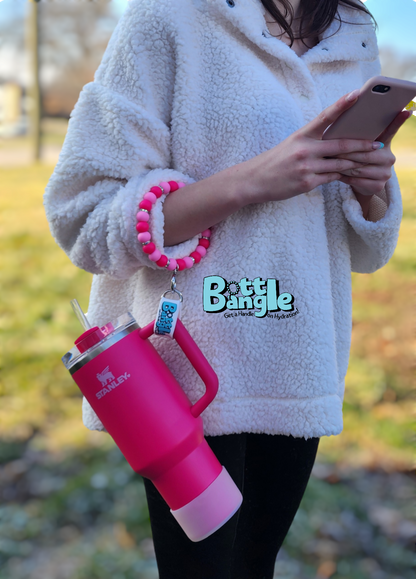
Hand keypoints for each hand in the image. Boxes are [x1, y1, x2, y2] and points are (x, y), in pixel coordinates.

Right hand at [242, 89, 383, 204]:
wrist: (255, 180)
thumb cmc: (276, 161)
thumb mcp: (292, 145)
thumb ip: (313, 141)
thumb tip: (336, 141)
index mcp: (301, 135)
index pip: (325, 116)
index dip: (342, 105)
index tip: (357, 94)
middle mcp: (305, 149)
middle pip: (340, 145)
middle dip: (362, 145)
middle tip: (378, 144)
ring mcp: (306, 167)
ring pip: (339, 165)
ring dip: (355, 164)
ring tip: (369, 162)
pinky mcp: (307, 182)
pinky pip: (331, 178)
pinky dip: (341, 176)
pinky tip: (350, 175)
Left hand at [331, 109, 411, 195]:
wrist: (362, 184)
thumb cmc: (358, 159)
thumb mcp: (361, 146)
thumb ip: (361, 135)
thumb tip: (350, 111)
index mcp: (386, 144)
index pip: (392, 131)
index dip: (398, 121)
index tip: (406, 110)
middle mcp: (389, 158)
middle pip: (366, 154)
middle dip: (347, 152)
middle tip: (332, 149)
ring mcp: (385, 173)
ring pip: (359, 168)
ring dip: (343, 165)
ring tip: (330, 162)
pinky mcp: (378, 186)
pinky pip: (357, 180)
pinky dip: (345, 177)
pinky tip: (336, 174)